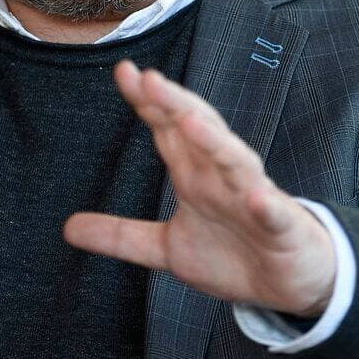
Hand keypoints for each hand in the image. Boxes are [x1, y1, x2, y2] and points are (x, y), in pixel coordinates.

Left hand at [63, 60, 335, 316]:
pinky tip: (256, 196)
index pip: (168, 128)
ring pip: (236, 161)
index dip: (147, 102)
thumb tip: (67, 228)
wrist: (291, 286)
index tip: (123, 71)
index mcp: (196, 174)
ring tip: (191, 121)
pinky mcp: (281, 228)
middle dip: (175, 104)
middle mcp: (223, 176)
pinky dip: (266, 204)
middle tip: (148, 79)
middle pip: (199, 131)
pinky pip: (273, 213)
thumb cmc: (233, 254)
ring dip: (215, 141)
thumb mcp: (167, 248)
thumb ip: (121, 235)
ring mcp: (254, 198)